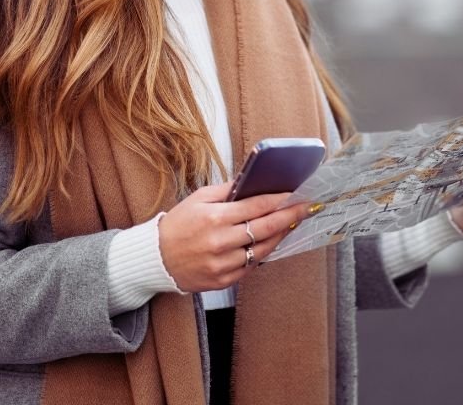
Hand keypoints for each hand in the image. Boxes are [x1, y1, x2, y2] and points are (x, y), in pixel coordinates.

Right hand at [158, 181, 310, 292]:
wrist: (156, 258)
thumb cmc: (177, 225)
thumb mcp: (197, 199)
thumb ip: (226, 191)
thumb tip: (251, 183)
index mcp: (213, 218)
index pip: (256, 206)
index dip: (278, 200)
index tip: (294, 194)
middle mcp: (220, 242)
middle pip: (265, 228)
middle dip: (289, 216)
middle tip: (306, 208)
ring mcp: (222, 264)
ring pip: (262, 249)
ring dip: (279, 236)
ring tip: (290, 224)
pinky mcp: (223, 280)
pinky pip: (250, 266)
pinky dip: (261, 253)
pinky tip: (269, 242)